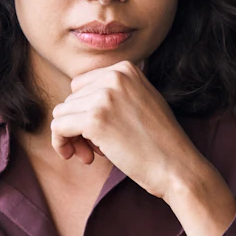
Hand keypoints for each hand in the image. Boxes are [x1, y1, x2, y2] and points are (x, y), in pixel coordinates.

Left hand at [49, 61, 235, 235]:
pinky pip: (58, 127)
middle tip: (94, 150)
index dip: (84, 111)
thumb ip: (115, 92)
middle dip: (77, 126)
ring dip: (71, 137)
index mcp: (125, 68)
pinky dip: (61, 143)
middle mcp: (114, 76)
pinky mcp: (95, 120)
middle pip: (71, 100)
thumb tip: (74, 100)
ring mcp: (104, 97)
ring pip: (61, 113)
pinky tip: (79, 156)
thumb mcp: (142, 100)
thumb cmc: (159, 142)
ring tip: (91, 154)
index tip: (97, 132)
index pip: (82, 85)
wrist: (177, 167)